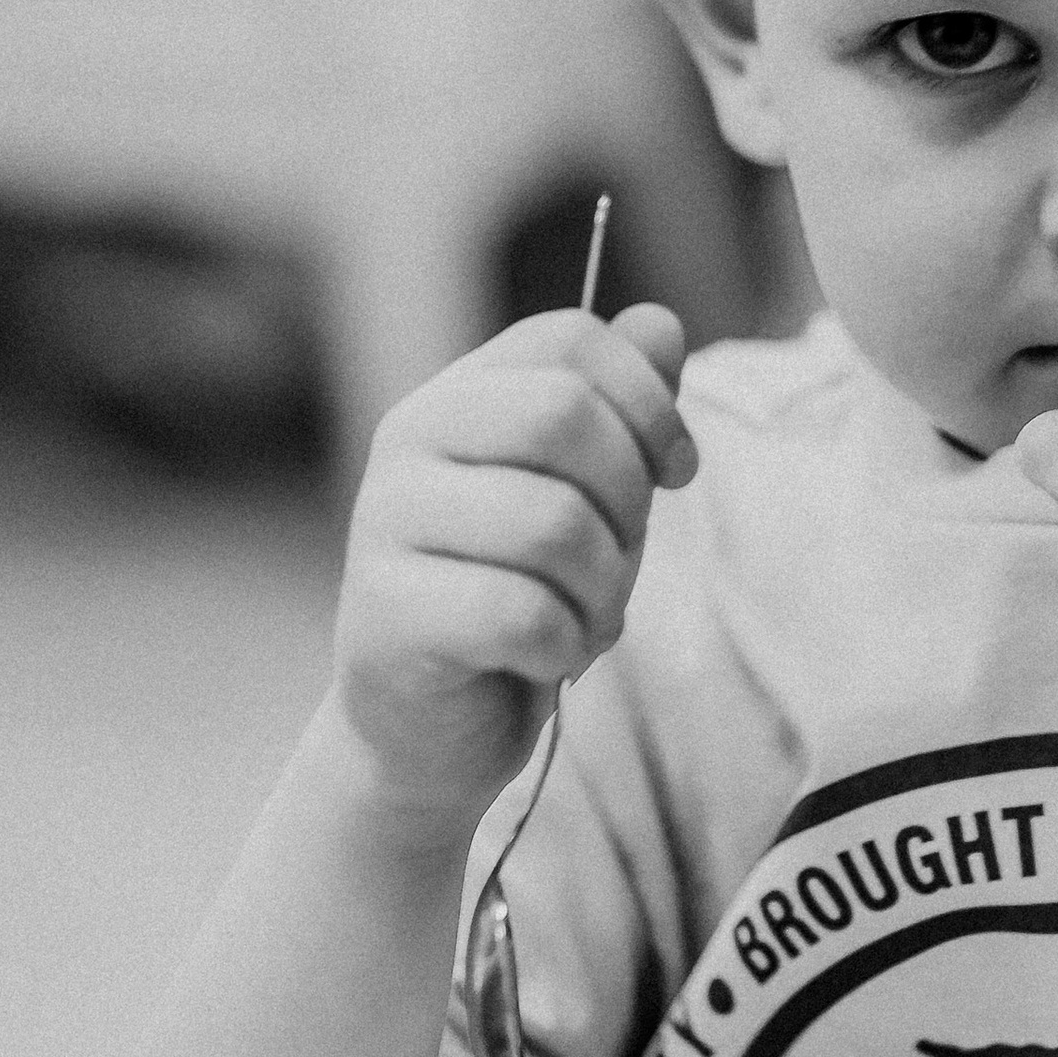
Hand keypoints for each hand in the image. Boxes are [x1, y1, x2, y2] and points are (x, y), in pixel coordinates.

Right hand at [330, 303, 696, 836]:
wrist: (432, 730)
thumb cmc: (519, 597)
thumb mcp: (587, 496)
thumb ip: (618, 411)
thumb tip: (660, 326)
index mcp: (457, 396)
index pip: (569, 341)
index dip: (648, 404)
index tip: (673, 474)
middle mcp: (408, 441)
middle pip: (563, 416)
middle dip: (627, 502)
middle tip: (619, 562)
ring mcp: (384, 524)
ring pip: (553, 523)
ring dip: (603, 590)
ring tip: (585, 619)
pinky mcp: (385, 614)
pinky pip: (520, 612)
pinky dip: (564, 646)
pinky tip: (547, 658)